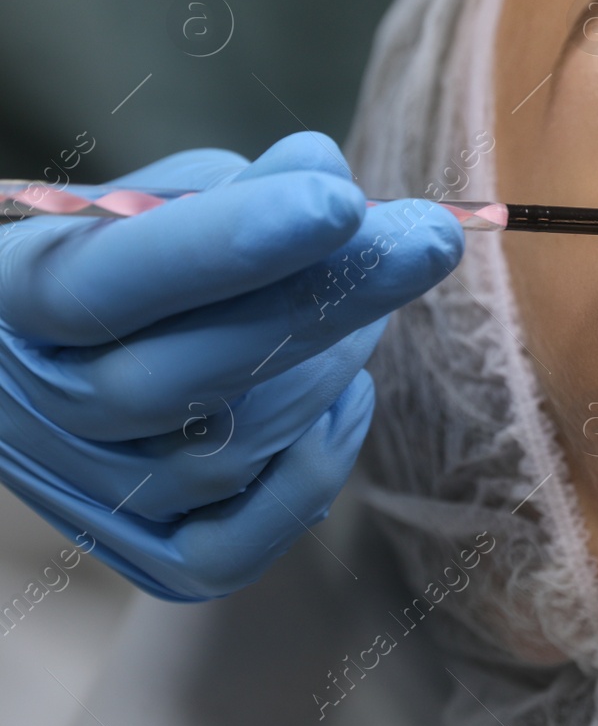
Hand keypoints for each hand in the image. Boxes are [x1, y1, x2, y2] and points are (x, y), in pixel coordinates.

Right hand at [0, 132, 462, 599]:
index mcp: (12, 294)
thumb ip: (236, 189)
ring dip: (327, 366)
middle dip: (325, 300)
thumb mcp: (158, 199)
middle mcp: (33, 407)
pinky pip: (238, 547)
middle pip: (183, 375)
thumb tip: (322, 170)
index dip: (226, 245)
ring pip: (230, 451)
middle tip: (427, 238)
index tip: (340, 200)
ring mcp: (86, 493)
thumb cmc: (126, 255)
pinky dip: (313, 471)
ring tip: (367, 301)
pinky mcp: (148, 554)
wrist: (65, 358)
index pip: (109, 278)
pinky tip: (348, 394)